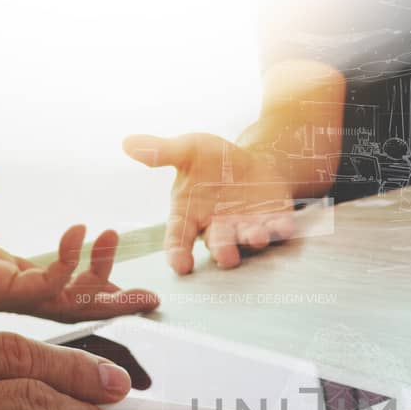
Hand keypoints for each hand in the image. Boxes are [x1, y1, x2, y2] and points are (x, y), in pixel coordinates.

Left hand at [0, 169, 157, 319]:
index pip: (60, 287)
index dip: (96, 282)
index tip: (129, 267)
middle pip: (73, 307)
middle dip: (111, 298)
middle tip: (145, 286)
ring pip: (65, 304)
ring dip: (95, 277)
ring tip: (104, 236)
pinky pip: (41, 289)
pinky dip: (65, 267)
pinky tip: (74, 235)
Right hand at [123, 134, 296, 274]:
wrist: (252, 159)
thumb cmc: (212, 162)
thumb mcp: (188, 151)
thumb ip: (161, 152)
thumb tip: (126, 143)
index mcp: (190, 216)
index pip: (178, 239)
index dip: (178, 254)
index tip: (180, 266)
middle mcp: (218, 229)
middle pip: (218, 244)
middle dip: (222, 250)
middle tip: (225, 256)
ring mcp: (247, 228)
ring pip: (248, 241)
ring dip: (252, 240)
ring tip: (255, 237)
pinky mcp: (274, 221)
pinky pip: (277, 229)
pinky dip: (280, 230)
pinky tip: (283, 227)